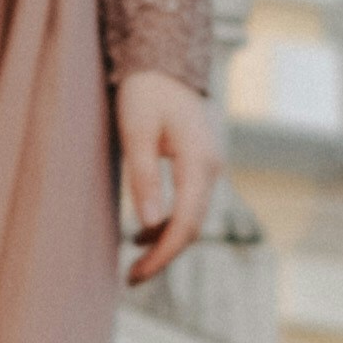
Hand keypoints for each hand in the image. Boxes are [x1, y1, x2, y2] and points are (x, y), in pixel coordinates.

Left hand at [115, 70, 222, 286]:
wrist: (164, 63)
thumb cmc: (146, 92)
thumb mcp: (136, 131)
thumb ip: (144, 176)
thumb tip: (148, 225)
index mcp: (199, 162)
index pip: (185, 223)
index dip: (162, 254)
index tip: (136, 275)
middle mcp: (211, 168)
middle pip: (192, 227)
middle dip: (163, 256)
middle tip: (131, 279)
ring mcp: (209, 168)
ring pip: (192, 219)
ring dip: (165, 243)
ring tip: (134, 265)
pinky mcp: (200, 167)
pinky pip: (189, 205)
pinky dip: (168, 225)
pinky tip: (142, 234)